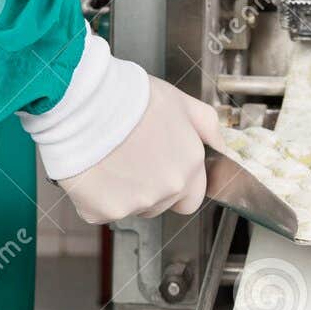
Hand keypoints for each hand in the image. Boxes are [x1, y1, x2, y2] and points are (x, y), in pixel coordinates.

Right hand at [59, 77, 226, 224]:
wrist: (88, 104)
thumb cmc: (131, 98)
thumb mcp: (181, 101)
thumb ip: (207, 127)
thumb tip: (222, 145)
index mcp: (190, 163)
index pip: (194, 195)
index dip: (179, 181)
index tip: (163, 166)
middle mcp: (168, 189)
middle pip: (163, 203)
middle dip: (152, 187)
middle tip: (133, 157)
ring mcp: (135, 204)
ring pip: (133, 207)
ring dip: (126, 190)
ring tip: (113, 157)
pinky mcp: (103, 212)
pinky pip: (102, 210)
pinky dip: (97, 195)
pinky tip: (95, 167)